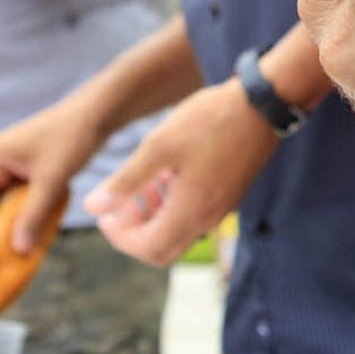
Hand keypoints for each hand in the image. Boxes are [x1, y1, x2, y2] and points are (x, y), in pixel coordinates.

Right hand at [0, 100, 102, 255]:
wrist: (99, 112)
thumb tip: (17, 249)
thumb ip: (33, 215)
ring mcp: (14, 162)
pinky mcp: (31, 166)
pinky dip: (28, 214)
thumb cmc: (72, 138)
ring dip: (12, 226)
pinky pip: (23, 197)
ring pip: (8, 202)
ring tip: (11, 256)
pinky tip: (33, 234)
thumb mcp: (52, 180)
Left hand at [83, 79, 277, 265]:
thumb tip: (92, 207)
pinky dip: (174, 205)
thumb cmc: (210, 121)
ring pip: (179, 231)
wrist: (262, 104)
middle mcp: (208, 217)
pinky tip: (168, 174)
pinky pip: (195, 214)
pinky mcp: (229, 194)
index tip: (105, 214)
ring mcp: (222, 207)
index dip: (120, 238)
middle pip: (164, 248)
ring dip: (154, 217)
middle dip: (135, 232)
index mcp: (190, 211)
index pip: (147, 249)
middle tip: (119, 205)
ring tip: (142, 182)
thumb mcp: (159, 146)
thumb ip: (126, 181)